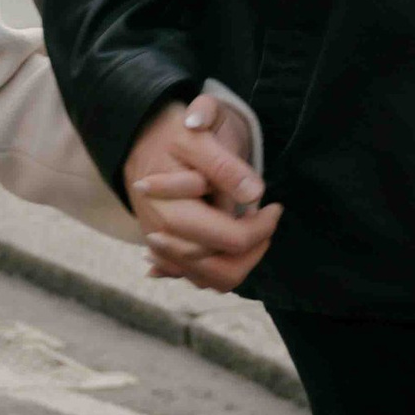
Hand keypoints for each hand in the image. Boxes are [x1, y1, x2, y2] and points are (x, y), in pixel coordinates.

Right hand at [125, 94, 280, 292]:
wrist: (139, 137)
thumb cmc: (172, 134)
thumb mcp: (197, 136)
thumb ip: (224, 166)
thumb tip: (253, 194)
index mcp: (172, 211)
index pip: (230, 239)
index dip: (262, 227)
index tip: (275, 207)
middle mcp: (162, 237)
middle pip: (220, 272)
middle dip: (253, 250)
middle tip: (266, 221)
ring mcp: (162, 248)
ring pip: (209, 280)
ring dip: (239, 263)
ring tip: (251, 231)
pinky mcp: (164, 251)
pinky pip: (195, 276)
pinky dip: (217, 268)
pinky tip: (230, 246)